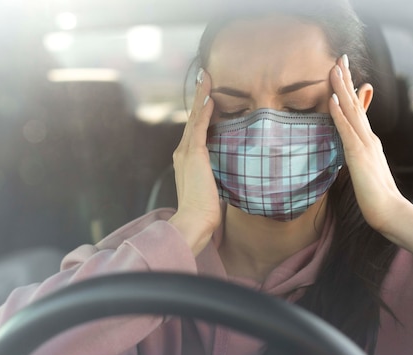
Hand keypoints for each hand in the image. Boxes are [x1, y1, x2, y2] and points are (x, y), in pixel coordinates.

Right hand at [168, 68, 220, 255]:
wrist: (194, 220)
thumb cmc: (204, 210)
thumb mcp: (211, 186)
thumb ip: (215, 174)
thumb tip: (230, 169)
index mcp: (186, 159)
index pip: (194, 130)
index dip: (201, 111)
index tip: (207, 95)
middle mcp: (182, 152)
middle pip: (192, 118)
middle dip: (199, 97)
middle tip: (204, 76)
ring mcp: (186, 152)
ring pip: (195, 118)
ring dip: (201, 97)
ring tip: (206, 78)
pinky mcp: (193, 154)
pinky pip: (199, 127)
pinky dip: (204, 111)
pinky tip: (210, 98)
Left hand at [328, 55, 412, 263]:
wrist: (390, 212)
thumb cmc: (376, 197)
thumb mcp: (366, 172)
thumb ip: (360, 158)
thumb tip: (354, 152)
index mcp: (369, 142)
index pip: (358, 111)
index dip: (350, 90)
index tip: (343, 72)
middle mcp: (369, 139)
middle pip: (355, 104)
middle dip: (346, 80)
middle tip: (338, 58)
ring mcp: (365, 145)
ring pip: (351, 111)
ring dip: (341, 88)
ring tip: (333, 68)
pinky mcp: (358, 155)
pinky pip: (347, 130)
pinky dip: (340, 113)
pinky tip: (333, 99)